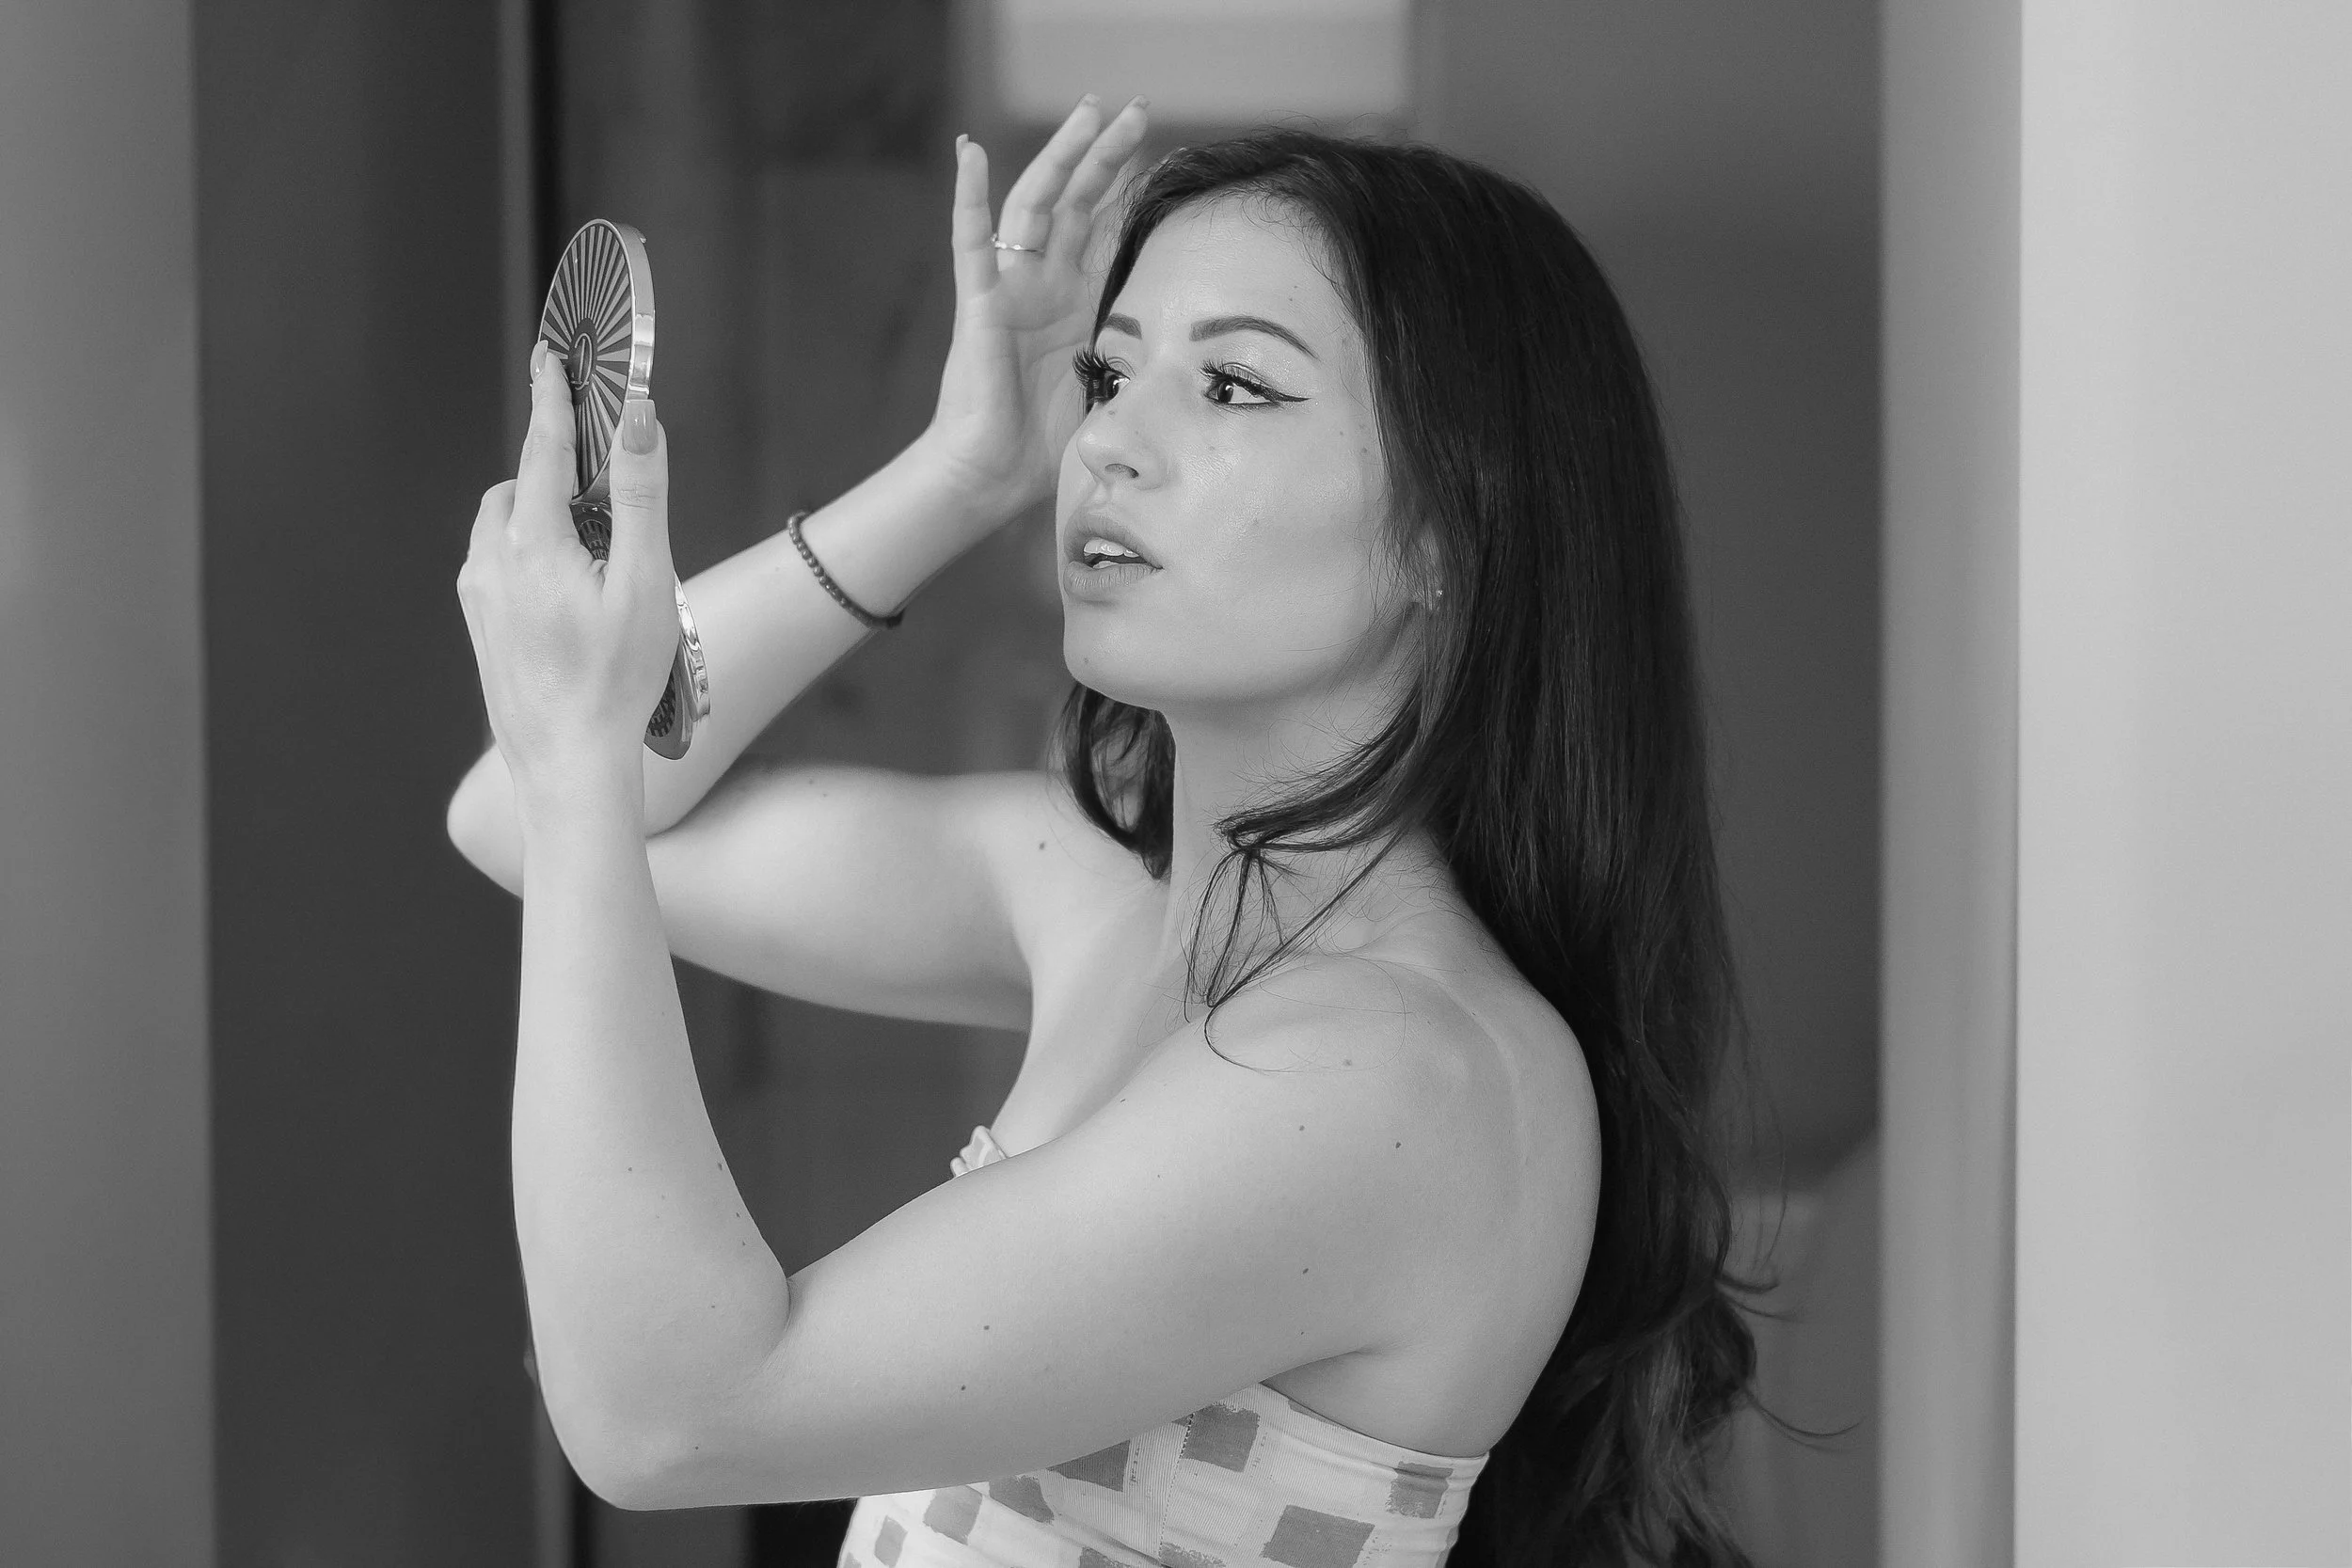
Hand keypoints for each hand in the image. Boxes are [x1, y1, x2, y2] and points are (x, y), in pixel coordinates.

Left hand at [455, 343, 680, 809]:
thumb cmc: (616, 680)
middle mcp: (491, 561)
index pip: (543, 447)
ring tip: (600, 565)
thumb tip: (637, 418)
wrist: (568, 764)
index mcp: (533, 542)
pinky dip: (531, 557)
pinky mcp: (479, 626)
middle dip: (558, 478)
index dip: (552, 396)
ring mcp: (478, 597)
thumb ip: (638, 494)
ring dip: (545, 521)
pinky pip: (499, 565)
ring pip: (505, 527)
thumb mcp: (645, 582)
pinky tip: (571, 601)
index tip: (550, 354)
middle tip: (612, 506)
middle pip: (521, 487)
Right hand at [921, 94, 1151, 522]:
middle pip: (1077, 200)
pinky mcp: (980, 302)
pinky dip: (968, 195)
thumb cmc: (1046, 444)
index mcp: (1076, 302)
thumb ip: (1139, 356)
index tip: (1168, 152)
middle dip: (1107, 155)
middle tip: (1137, 109)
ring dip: (1062, 155)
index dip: (1132, 191)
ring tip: (1089, 110)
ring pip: (1036, 203)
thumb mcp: (1112, 385)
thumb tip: (1198, 361)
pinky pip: (971, 241)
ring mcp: (1011, 287)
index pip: (1107, 229)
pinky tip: (969, 150)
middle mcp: (1044, 283)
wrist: (993, 476)